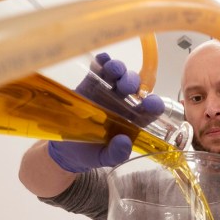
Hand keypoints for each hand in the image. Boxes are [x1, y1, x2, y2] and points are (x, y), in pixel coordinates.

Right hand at [48, 53, 164, 172]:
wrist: (66, 148)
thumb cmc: (90, 153)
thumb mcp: (103, 159)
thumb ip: (116, 154)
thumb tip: (124, 141)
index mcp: (134, 121)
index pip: (151, 110)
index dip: (154, 104)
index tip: (149, 104)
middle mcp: (125, 104)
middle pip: (135, 87)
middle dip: (133, 82)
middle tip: (125, 86)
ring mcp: (108, 92)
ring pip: (120, 74)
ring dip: (119, 69)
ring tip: (113, 71)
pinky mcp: (92, 84)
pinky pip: (99, 69)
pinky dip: (102, 61)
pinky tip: (102, 60)